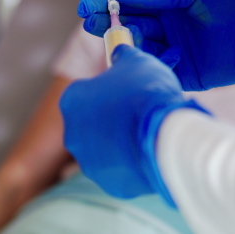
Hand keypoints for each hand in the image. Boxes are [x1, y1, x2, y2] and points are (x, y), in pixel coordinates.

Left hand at [60, 45, 207, 205]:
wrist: (162, 135)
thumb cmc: (145, 93)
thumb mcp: (135, 60)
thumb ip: (122, 56)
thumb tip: (120, 52)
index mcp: (72, 99)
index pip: (86, 90)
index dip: (108, 88)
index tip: (125, 89)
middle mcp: (72, 133)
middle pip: (92, 122)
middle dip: (111, 117)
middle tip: (137, 111)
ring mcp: (89, 161)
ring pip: (104, 148)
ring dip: (120, 140)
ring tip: (146, 132)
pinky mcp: (108, 182)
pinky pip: (120, 169)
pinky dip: (132, 161)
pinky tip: (149, 150)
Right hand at [78, 0, 234, 90]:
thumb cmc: (234, 0)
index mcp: (169, 7)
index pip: (130, 7)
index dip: (106, 7)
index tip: (84, 8)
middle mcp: (170, 31)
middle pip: (131, 30)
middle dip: (110, 27)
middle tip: (93, 24)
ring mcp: (178, 53)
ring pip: (142, 52)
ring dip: (128, 47)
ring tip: (117, 40)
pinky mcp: (189, 75)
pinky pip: (161, 71)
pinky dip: (151, 66)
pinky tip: (143, 59)